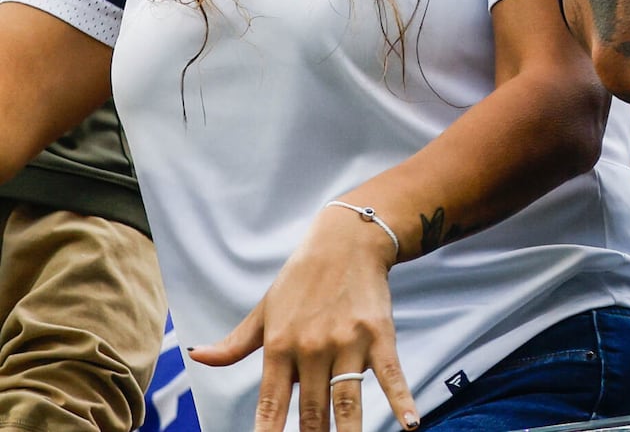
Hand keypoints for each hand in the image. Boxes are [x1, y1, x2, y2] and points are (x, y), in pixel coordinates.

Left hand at [190, 203, 418, 431]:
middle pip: (312, 410)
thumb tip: (198, 357)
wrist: (348, 240)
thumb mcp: (264, 310)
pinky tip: (410, 423)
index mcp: (279, 346)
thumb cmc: (301, 278)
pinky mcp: (380, 333)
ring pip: (347, 399)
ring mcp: (348, 342)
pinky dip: (402, 399)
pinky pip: (391, 372)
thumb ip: (235, 343)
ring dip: (349, 431)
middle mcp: (312, 348)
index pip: (271, 404)